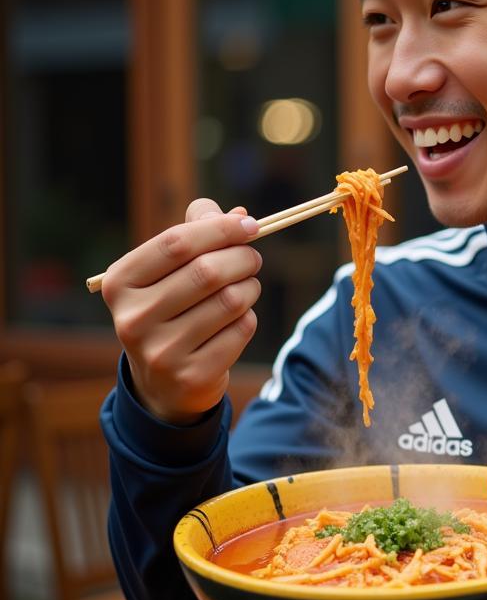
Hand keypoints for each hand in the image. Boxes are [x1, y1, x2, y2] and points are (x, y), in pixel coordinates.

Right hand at [101, 199, 262, 423]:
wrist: (163, 383)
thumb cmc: (171, 308)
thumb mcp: (169, 271)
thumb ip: (197, 233)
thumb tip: (239, 216)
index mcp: (120, 283)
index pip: (176, 243)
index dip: (220, 229)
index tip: (250, 226)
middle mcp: (132, 319)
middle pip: (207, 271)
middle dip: (242, 257)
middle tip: (252, 258)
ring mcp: (160, 352)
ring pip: (230, 300)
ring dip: (250, 287)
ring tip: (246, 287)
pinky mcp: (191, 375)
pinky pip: (242, 329)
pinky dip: (248, 317)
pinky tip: (238, 319)